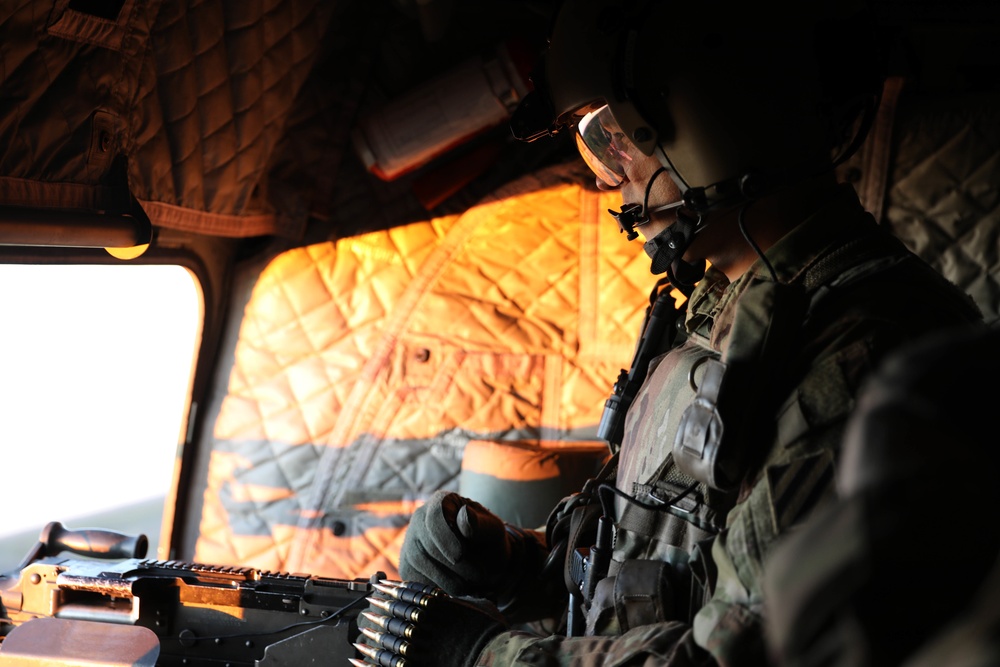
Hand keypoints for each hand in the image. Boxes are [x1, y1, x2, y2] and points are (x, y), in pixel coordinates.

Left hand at [353, 580, 506, 666]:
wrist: (494, 655)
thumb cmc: (491, 631)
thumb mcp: (480, 606)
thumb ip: (464, 601)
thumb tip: (459, 598)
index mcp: (436, 605)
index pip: (406, 593)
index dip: (390, 590)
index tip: (378, 588)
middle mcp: (423, 624)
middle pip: (392, 615)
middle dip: (377, 612)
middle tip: (366, 611)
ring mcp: (418, 647)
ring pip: (386, 639)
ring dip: (371, 637)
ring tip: (360, 636)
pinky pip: (386, 665)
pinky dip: (369, 662)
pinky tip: (357, 659)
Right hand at [399, 490, 542, 599]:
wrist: (482, 562)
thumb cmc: (488, 541)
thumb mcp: (493, 531)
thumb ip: (481, 524)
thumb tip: (464, 515)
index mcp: (442, 502)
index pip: (434, 517)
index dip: (445, 538)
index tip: (460, 556)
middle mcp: (420, 519)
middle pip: (427, 544)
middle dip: (455, 566)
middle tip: (480, 577)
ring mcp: (410, 542)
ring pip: (418, 563)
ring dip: (448, 580)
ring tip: (473, 586)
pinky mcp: (407, 567)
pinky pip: (416, 580)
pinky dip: (438, 589)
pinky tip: (458, 588)